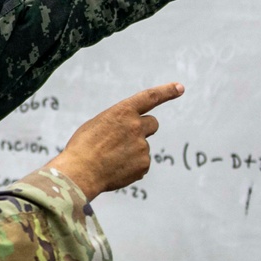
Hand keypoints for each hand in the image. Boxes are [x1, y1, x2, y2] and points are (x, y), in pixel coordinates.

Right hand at [47, 83, 184, 201]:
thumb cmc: (82, 148)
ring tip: (111, 159)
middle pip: (152, 124)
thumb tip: (127, 132)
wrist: (80, 172)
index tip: (180, 88)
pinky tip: (115, 169)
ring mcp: (142, 146)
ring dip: (131, 152)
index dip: (167, 91)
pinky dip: (131, 167)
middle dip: (144, 130)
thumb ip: (117, 122)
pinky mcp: (144, 164)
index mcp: (122, 111)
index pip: (150, 97)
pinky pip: (141, 164)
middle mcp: (136, 126)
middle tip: (127, 140)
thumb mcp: (97, 125)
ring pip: (142, 147)